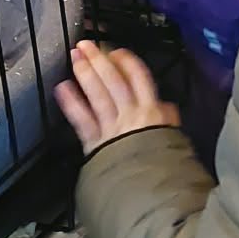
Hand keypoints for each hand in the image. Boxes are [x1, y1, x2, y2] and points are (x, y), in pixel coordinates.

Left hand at [56, 42, 179, 156]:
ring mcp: (111, 128)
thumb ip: (168, 122)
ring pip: (97, 95)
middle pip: (114, 81)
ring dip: (85, 74)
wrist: (151, 192)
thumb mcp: (176, 140)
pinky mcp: (95, 144)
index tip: (116, 51)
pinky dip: (71, 103)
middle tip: (86, 44)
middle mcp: (130, 116)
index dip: (127, 62)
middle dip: (99, 61)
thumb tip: (167, 110)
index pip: (139, 78)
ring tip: (75, 57)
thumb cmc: (167, 167)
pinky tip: (62, 87)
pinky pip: (82, 120)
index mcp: (152, 113)